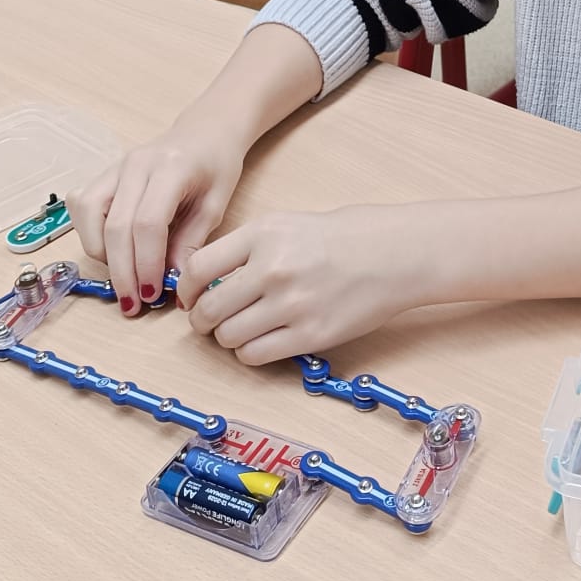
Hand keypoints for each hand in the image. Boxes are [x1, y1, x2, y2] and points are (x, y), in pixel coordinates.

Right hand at [69, 125, 245, 316]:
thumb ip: (191, 244)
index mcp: (171, 168)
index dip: (147, 264)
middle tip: (133, 303)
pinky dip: (90, 234)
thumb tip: (174, 287)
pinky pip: (82, 206)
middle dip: (122, 272)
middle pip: (116, 226)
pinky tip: (111, 250)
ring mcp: (115, 167)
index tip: (152, 294)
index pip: (148, 224)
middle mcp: (136, 164)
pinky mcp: (102, 174)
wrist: (204, 133)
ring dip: (102, 255)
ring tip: (124, 277)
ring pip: (89, 215)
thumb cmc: (215, 167)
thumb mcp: (215, 206)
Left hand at [177, 205, 435, 363]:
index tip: (190, 296)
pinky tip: (263, 341)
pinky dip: (250, 352)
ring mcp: (292, 304)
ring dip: (227, 338)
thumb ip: (245, 249)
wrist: (394, 254)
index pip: (198, 268)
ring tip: (241, 330)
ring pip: (228, 337)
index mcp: (263, 234)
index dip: (186, 289)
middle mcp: (273, 268)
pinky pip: (255, 355)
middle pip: (208, 308)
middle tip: (209, 321)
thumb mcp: (286, 225)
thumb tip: (204, 282)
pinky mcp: (310, 335)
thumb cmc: (341, 238)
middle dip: (201, 320)